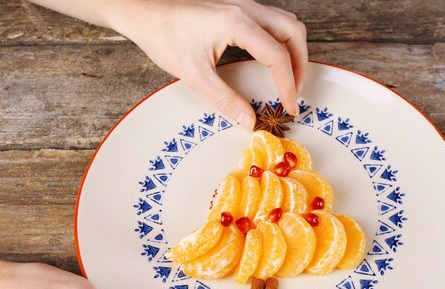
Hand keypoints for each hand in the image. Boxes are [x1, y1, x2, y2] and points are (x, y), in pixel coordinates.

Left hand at [110, 0, 307, 128]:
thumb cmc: (164, 37)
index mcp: (238, 23)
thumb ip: (226, 99)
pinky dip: (282, 41)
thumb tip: (249, 121)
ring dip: (294, 51)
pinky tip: (272, 60)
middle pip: (293, 32)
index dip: (288, 85)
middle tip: (294, 93)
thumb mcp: (195, 75)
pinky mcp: (237, 7)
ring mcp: (243, 4)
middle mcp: (246, 9)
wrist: (144, 12)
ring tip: (289, 79)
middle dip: (300, 65)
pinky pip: (273, 21)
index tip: (290, 108)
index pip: (277, 56)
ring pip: (286, 23)